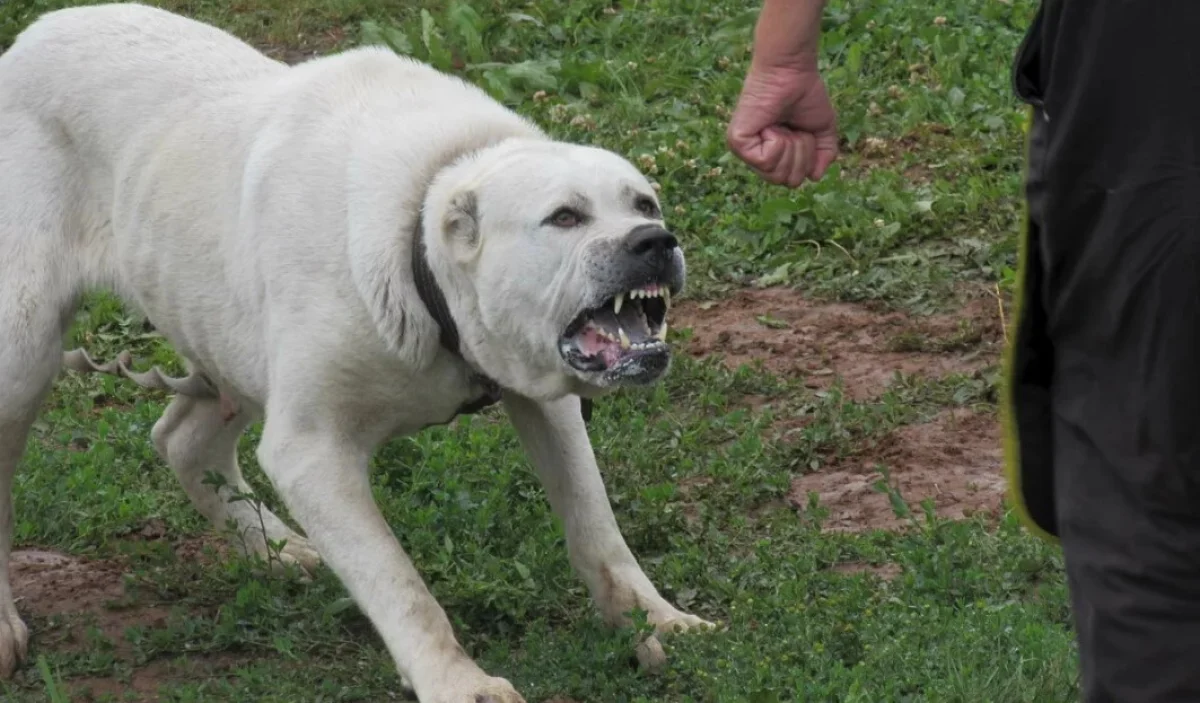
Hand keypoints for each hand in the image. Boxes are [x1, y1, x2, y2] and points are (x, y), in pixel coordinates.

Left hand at [727, 62, 838, 186]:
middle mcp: (757, 155)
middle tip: (793, 128)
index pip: (793, 180)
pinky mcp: (737, 142)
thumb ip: (824, 155)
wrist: (792, 72)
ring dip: (790, 147)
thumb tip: (814, 178)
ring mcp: (745, 150)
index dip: (807, 160)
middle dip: (801, 154)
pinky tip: (770, 125)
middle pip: (787, 181)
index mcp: (774, 155)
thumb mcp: (821, 130)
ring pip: (776, 174)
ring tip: (782, 125)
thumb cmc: (805, 94)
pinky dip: (776, 142)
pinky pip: (765, 161)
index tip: (803, 132)